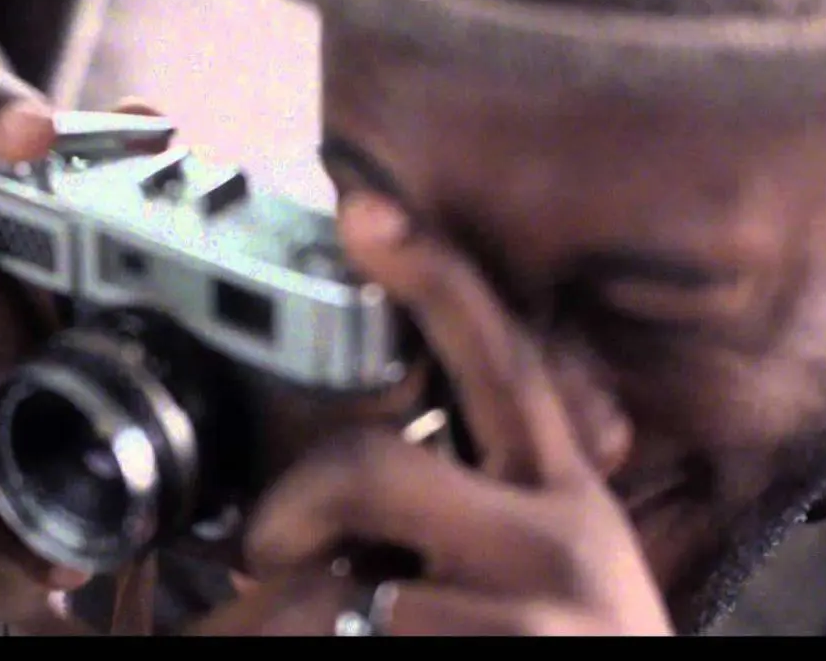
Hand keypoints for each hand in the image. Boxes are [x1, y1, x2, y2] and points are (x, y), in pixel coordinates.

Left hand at [186, 192, 673, 635]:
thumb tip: (348, 486)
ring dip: (275, 624)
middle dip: (288, 510)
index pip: (501, 361)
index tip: (365, 209)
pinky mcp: (509, 658)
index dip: (434, 278)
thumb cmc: (562, 651)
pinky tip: (336, 657)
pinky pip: (350, 638)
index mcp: (565, 497)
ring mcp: (535, 612)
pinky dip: (293, 653)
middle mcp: (560, 539)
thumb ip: (477, 507)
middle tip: (260, 553)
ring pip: (332, 589)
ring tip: (272, 638)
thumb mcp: (547, 571)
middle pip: (371, 468)